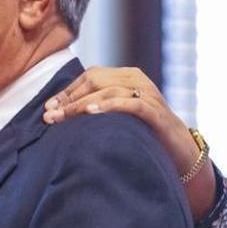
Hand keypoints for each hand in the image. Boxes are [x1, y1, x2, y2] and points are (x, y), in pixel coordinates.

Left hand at [42, 66, 216, 219]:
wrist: (179, 150)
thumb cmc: (143, 134)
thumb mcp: (118, 117)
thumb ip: (98, 109)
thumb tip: (60, 115)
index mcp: (125, 77)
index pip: (89, 77)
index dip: (66, 91)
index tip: (46, 108)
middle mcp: (136, 80)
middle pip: (95, 81)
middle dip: (68, 99)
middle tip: (48, 116)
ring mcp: (147, 94)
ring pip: (108, 91)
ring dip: (80, 104)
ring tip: (61, 116)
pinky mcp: (155, 111)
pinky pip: (130, 104)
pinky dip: (109, 107)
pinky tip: (90, 114)